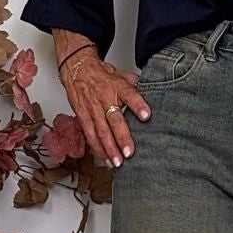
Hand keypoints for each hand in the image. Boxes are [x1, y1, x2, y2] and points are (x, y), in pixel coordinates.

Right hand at [58, 41, 150, 167]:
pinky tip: (104, 158)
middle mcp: (104, 98)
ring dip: (109, 149)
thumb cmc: (102, 74)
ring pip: (101, 132)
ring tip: (117, 163)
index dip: (138, 105)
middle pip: (114, 120)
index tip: (146, 116)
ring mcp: (92, 109)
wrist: (77, 69)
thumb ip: (136, 86)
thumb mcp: (121, 75)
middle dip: (121, 138)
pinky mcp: (82, 116)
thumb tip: (155, 91)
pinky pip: (89, 134)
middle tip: (129, 152)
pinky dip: (97, 148)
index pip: (129, 94)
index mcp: (117, 86)